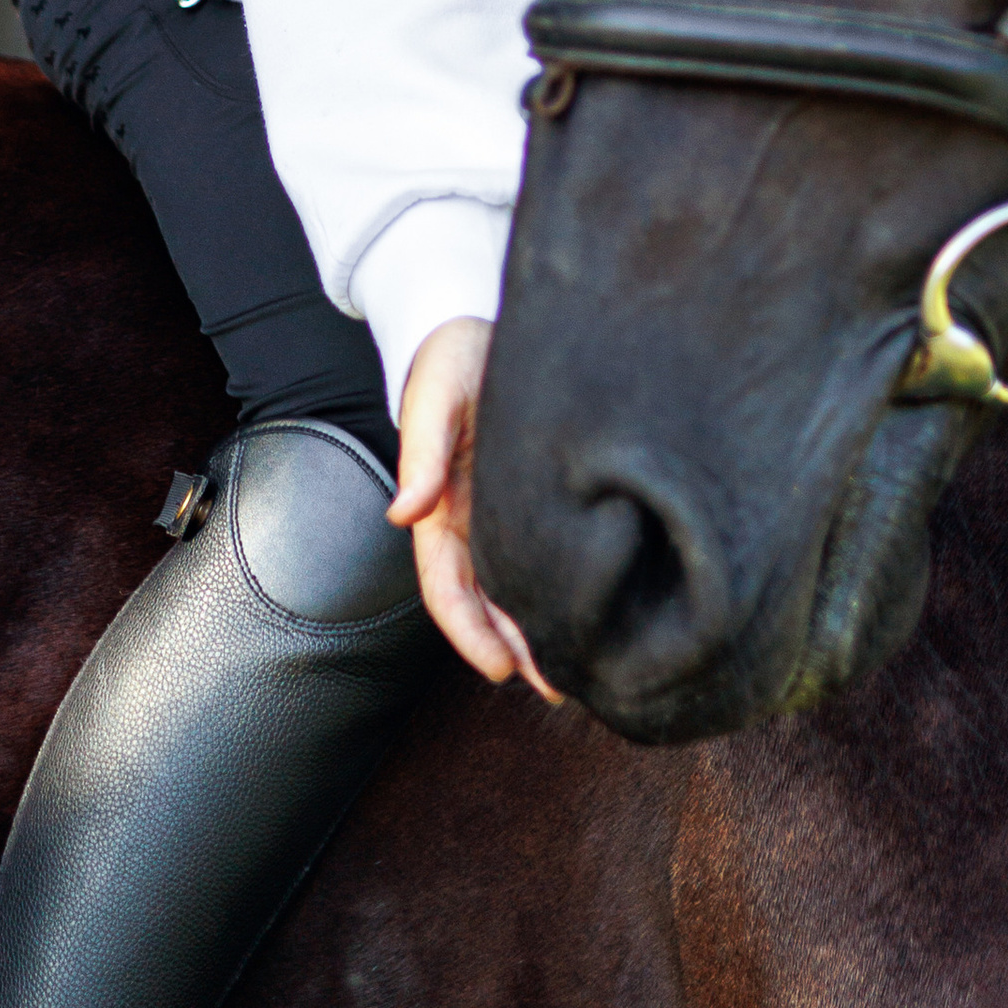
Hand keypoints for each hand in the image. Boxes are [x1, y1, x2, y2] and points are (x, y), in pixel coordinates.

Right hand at [389, 316, 560, 700]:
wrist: (481, 319)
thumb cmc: (452, 355)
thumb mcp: (436, 398)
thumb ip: (422, 455)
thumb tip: (403, 515)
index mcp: (438, 507)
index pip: (447, 589)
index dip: (471, 633)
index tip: (503, 670)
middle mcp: (473, 520)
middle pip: (491, 602)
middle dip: (520, 649)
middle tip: (562, 688)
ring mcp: (508, 511)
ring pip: (525, 586)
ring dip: (547, 628)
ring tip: (587, 668)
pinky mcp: (545, 495)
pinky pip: (556, 552)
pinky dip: (572, 585)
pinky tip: (604, 606)